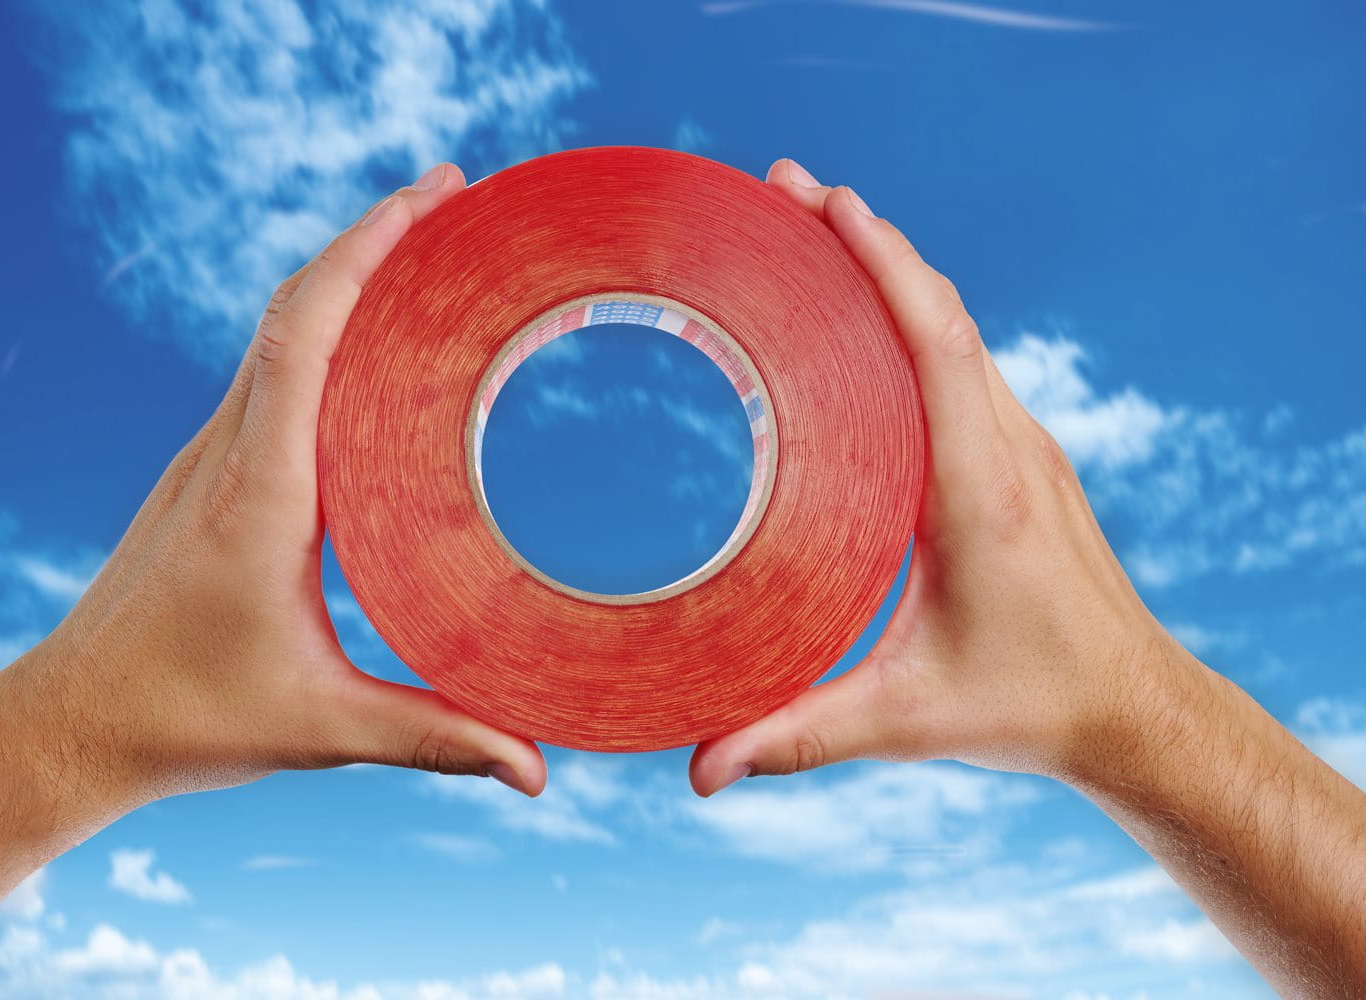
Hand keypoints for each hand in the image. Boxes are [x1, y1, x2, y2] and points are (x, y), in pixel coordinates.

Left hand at [7, 161, 545, 805]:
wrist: (74, 722)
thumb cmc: (185, 717)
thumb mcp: (321, 729)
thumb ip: (432, 737)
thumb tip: (535, 766)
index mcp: (263, 492)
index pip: (306, 335)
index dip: (367, 251)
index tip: (433, 198)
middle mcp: (231, 453)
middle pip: (295, 306)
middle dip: (376, 237)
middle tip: (459, 199)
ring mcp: (212, 457)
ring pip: (276, 331)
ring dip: (347, 275)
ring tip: (430, 250)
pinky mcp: (210, 474)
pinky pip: (268, 372)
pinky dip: (323, 328)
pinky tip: (372, 343)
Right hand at [690, 158, 1197, 794]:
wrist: (1133, 710)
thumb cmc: (1030, 704)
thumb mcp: (907, 718)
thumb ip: (798, 736)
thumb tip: (700, 769)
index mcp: (978, 489)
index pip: (934, 342)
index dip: (880, 263)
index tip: (825, 201)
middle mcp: (1008, 448)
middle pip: (940, 309)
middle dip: (863, 240)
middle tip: (783, 189)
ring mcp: (1023, 447)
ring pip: (958, 327)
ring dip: (892, 269)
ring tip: (816, 227)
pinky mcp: (1024, 460)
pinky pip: (966, 360)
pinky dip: (915, 314)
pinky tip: (869, 316)